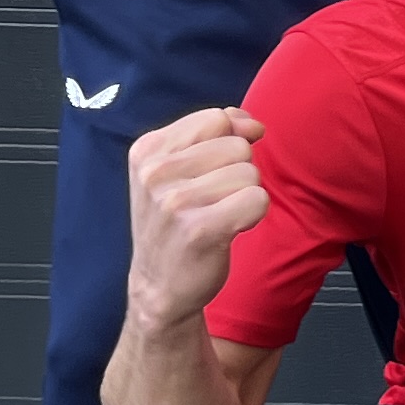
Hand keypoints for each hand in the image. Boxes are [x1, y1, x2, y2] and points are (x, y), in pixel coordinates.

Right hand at [120, 108, 267, 328]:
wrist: (159, 285)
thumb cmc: (175, 223)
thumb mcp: (177, 170)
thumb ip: (214, 135)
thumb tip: (252, 124)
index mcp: (147, 150)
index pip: (216, 118)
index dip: (233, 137)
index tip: (223, 166)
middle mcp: (155, 172)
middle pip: (237, 147)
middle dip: (239, 172)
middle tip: (214, 201)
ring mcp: (173, 202)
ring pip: (250, 174)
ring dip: (245, 196)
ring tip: (218, 216)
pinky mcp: (198, 230)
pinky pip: (257, 200)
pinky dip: (253, 215)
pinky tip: (229, 229)